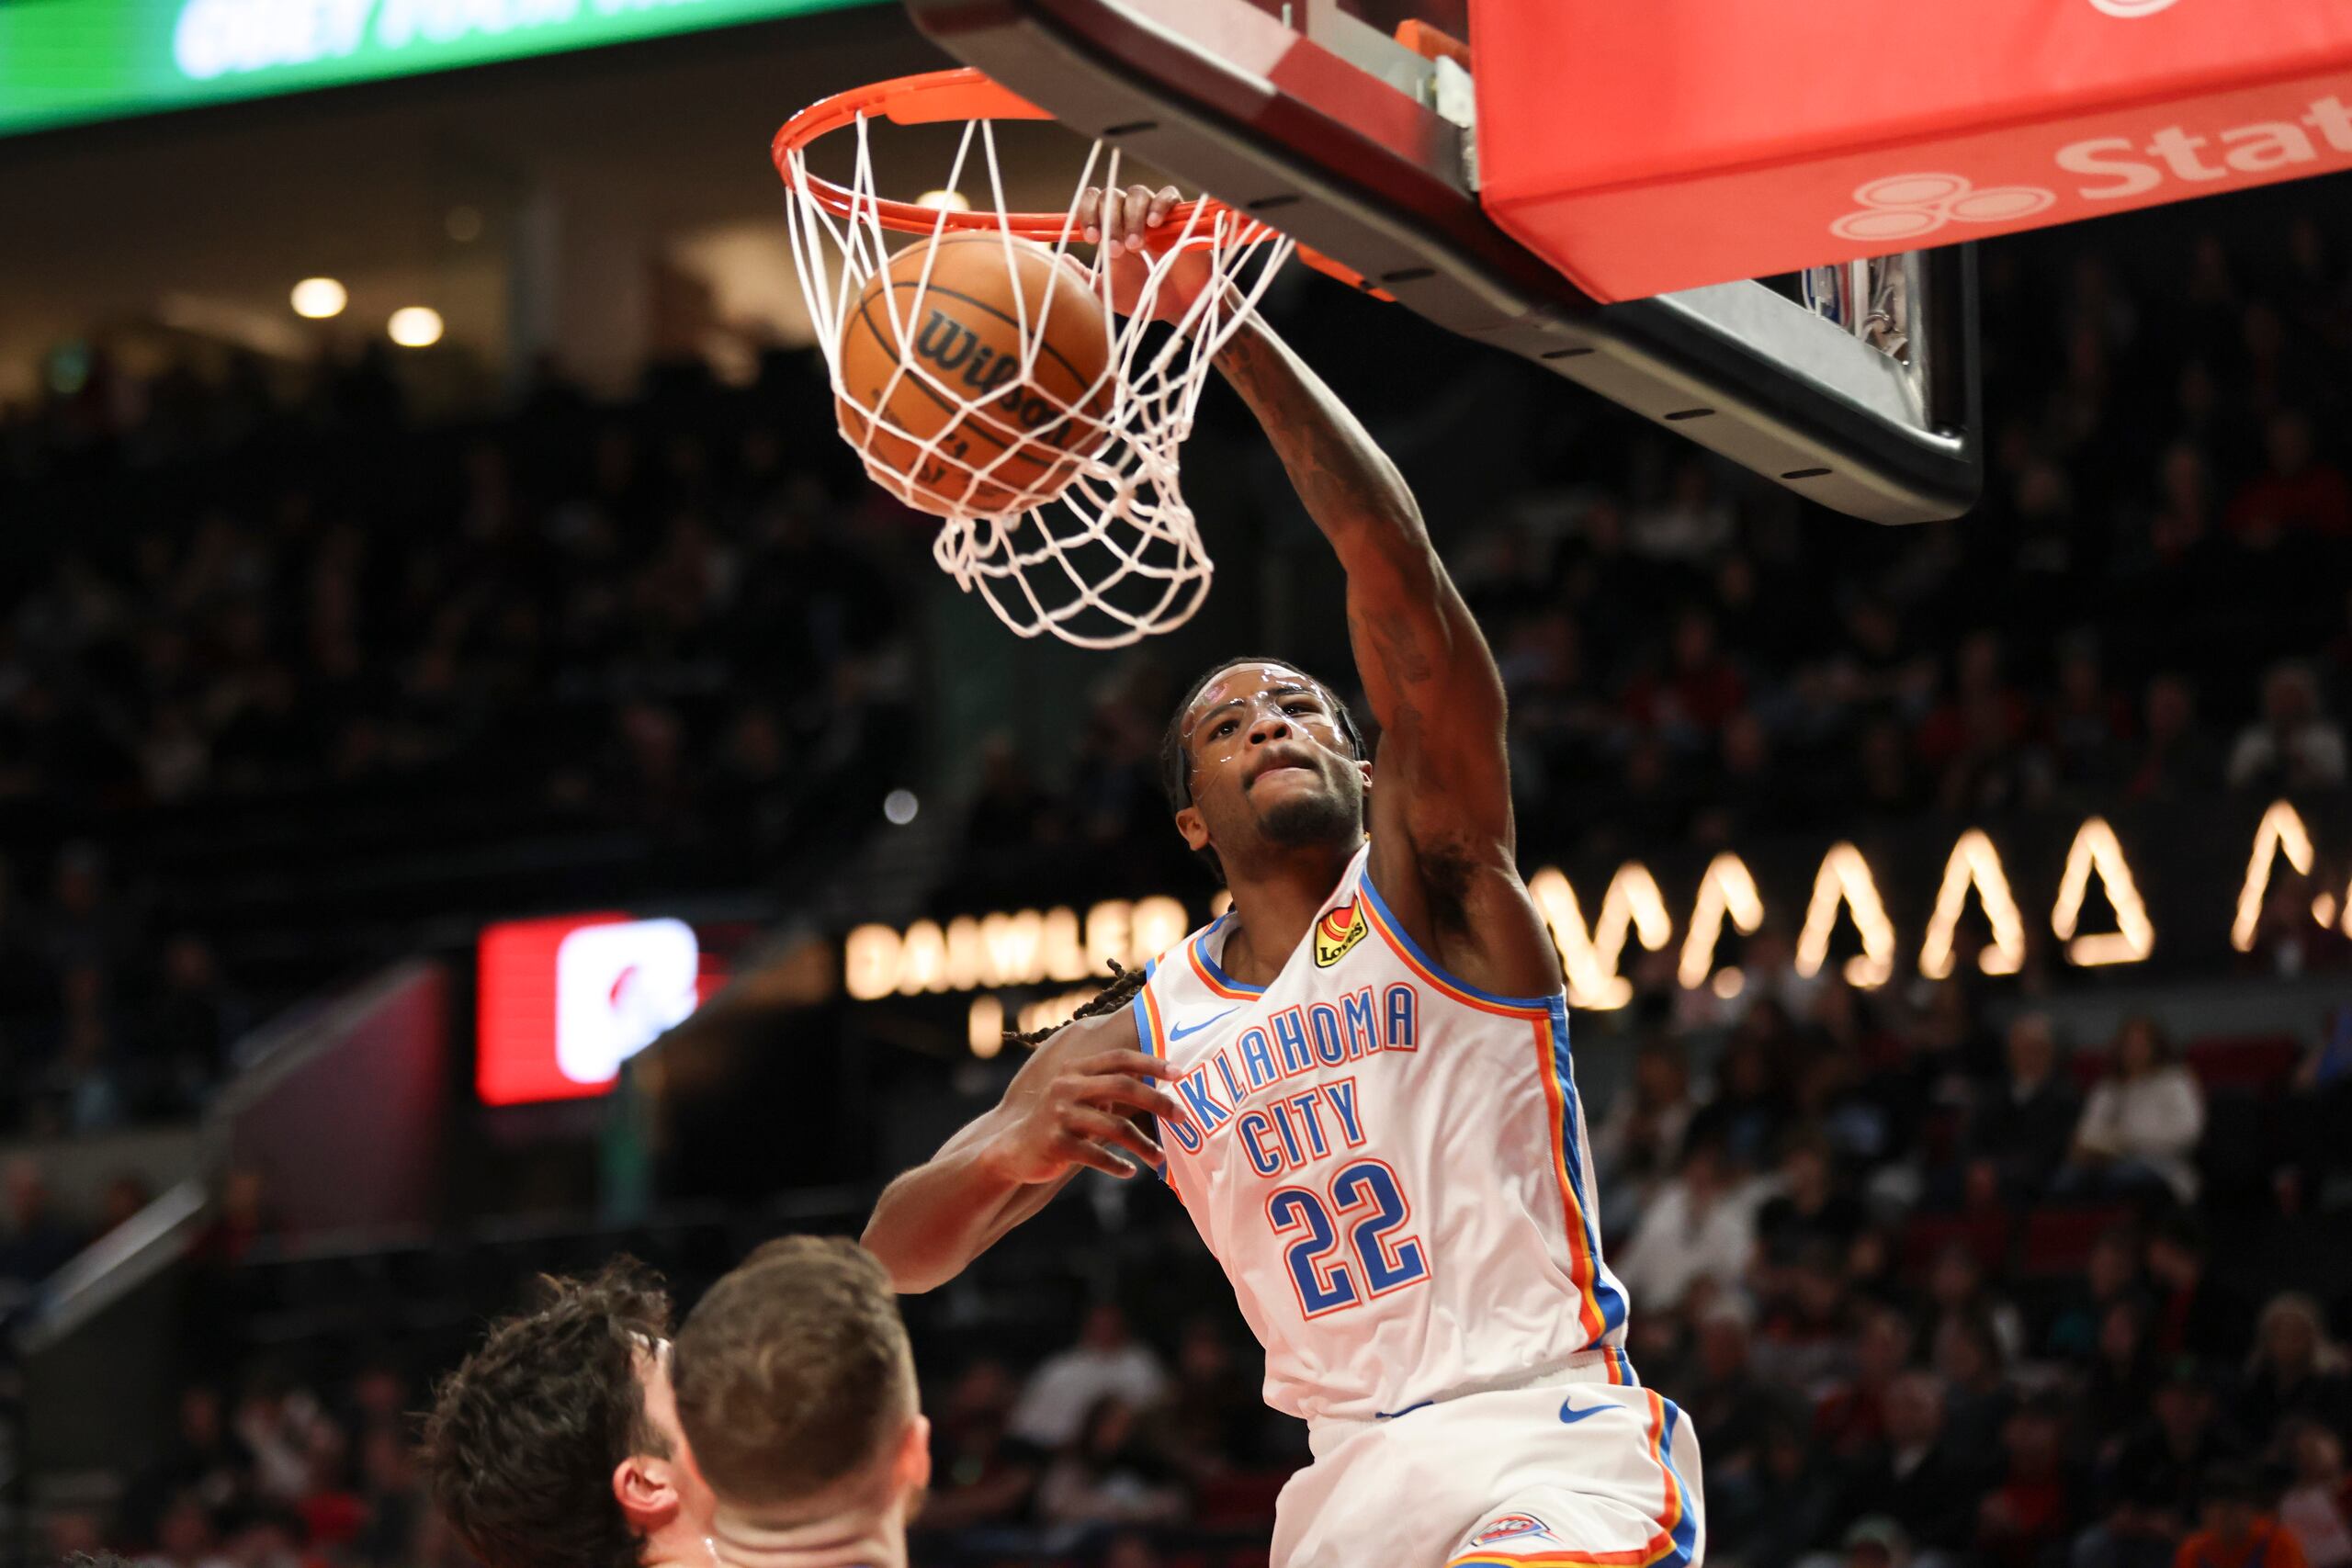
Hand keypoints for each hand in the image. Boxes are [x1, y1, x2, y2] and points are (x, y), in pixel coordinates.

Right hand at [985, 1044, 1184, 1183]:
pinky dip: (1117, 1165)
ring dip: (1143, 1145)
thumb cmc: (1059, 1123)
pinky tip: (1130, 1172)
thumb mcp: (1079, 1097)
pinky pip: (1097, 1155)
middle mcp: (1066, 1086)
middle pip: (1122, 1086)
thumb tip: (1157, 1086)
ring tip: (1160, 1158)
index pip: (1119, 1058)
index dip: (1151, 1063)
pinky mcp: (1056, 1144)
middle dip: (1158, 1101)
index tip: (1179, 1073)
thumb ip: (1108, 1088)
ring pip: (1115, 1127)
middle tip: (1182, 1117)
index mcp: (1075, 1070)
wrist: (1013, 1150)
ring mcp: (1060, 1115)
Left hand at [1078, 183, 1215, 326]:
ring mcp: (1154, 214)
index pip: (1092, 202)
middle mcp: (1129, 216)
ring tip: (1135, 245)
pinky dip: (1158, 205)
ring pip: (1136, 193)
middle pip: (1111, 197)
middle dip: (1109, 222)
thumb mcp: (1107, 292)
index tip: (1090, 238)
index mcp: (1110, 229)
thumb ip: (1084, 277)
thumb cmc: (1145, 297)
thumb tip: (1059, 261)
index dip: (1087, 213)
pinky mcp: (1179, 216)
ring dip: (1131, 217)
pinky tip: (1154, 224)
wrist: (1180, 307)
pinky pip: (1167, 195)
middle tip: (1116, 251)